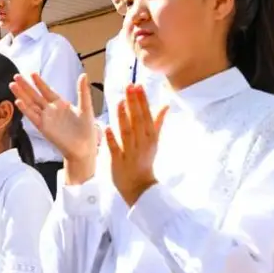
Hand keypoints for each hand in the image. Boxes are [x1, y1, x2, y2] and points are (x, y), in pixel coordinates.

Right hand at [10, 73, 96, 182]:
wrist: (84, 148)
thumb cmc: (86, 130)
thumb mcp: (86, 108)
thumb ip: (83, 92)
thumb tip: (83, 75)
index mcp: (61, 104)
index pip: (47, 91)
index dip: (40, 83)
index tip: (32, 73)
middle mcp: (51, 110)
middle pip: (35, 96)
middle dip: (25, 86)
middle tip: (16, 76)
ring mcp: (46, 119)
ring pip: (31, 105)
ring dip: (21, 95)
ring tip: (12, 85)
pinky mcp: (44, 128)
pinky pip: (33, 117)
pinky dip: (25, 109)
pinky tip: (18, 101)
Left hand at [105, 85, 168, 205]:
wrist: (140, 186)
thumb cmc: (145, 160)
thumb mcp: (154, 141)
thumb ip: (158, 122)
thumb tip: (166, 105)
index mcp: (150, 137)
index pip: (147, 115)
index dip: (142, 101)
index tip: (137, 86)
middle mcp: (142, 144)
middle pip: (138, 121)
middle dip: (134, 104)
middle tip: (128, 87)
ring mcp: (130, 153)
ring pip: (127, 133)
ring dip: (123, 117)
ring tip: (119, 102)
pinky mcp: (119, 162)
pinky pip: (115, 149)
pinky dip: (112, 139)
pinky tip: (107, 127)